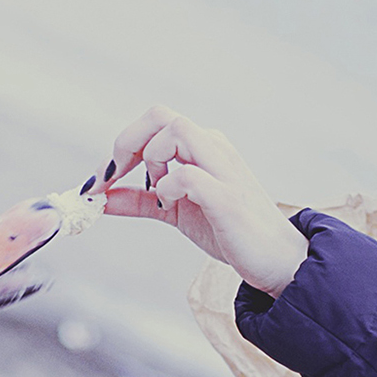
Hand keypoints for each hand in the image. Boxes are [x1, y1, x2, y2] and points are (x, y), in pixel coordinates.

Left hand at [94, 107, 308, 296]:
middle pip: (161, 115)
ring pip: (177, 131)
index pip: (155, 121)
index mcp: (202, 147)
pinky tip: (172, 207)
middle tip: (115, 178)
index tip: (102, 180)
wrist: (276, 261)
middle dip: (127, 143)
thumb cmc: (230, 230)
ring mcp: (223, 169)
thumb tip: (100, 198)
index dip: (122, 145)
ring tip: (158, 193)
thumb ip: (140, 200)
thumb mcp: (176, 211)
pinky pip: (188, 174)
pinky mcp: (227, 197)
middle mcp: (213, 148)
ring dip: (152, 160)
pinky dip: (168, 188)